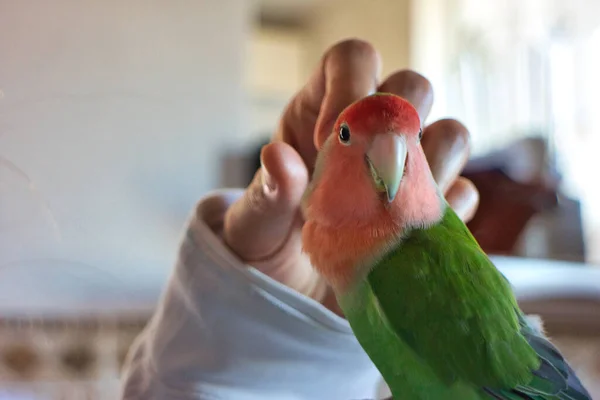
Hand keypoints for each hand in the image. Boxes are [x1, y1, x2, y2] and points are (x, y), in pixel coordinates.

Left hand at [223, 39, 478, 312]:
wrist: (293, 300)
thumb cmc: (265, 252)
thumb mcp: (251, 229)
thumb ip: (265, 196)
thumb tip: (279, 159)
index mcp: (321, 116)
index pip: (352, 60)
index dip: (350, 83)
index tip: (329, 139)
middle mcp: (372, 134)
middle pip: (413, 86)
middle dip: (402, 121)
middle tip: (374, 172)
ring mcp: (409, 172)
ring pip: (452, 133)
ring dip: (436, 165)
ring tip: (394, 208)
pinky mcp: (431, 213)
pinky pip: (463, 195)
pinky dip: (447, 213)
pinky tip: (410, 237)